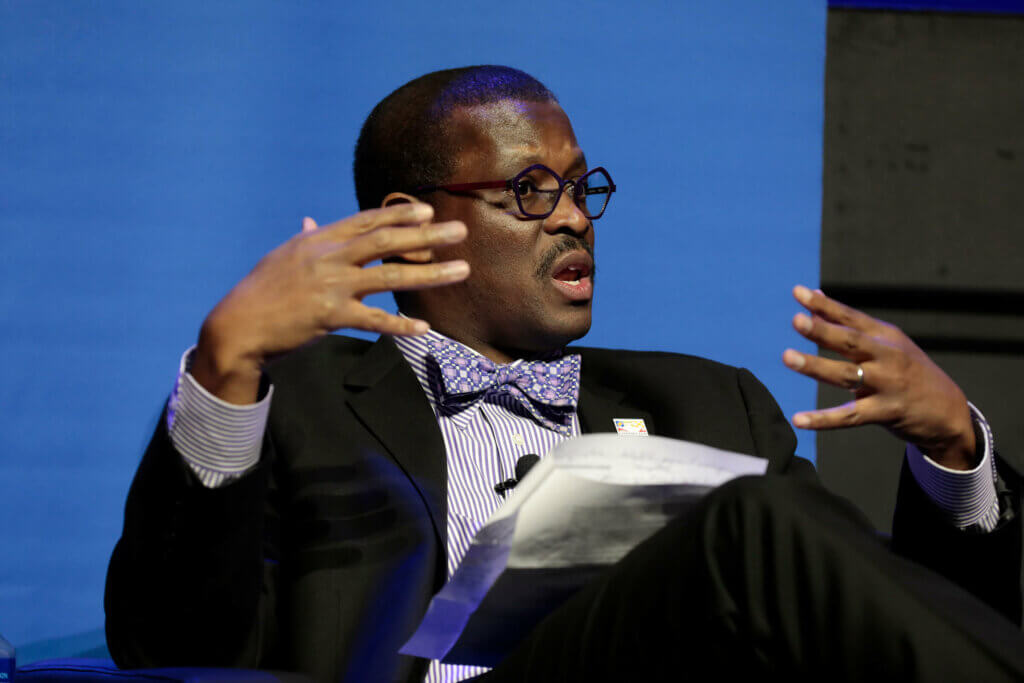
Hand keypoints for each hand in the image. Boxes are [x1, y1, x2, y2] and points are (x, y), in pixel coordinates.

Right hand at [192, 203, 469, 403]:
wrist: (236, 326)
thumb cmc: (260, 292)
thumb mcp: (283, 257)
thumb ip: (306, 237)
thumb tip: (312, 220)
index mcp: (318, 240)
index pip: (366, 221)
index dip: (400, 215)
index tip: (428, 211)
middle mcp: (328, 257)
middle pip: (386, 240)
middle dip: (427, 235)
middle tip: (460, 231)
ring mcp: (330, 286)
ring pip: (390, 277)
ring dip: (431, 274)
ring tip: (461, 270)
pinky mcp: (329, 316)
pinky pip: (374, 321)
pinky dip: (400, 324)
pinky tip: (424, 327)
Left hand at [782, 285, 977, 469]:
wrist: (949, 411)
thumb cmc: (908, 371)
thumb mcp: (885, 344)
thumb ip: (848, 326)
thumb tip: (813, 304)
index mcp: (884, 336)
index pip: (850, 317)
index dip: (824, 304)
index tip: (798, 292)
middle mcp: (887, 356)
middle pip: (850, 341)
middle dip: (823, 330)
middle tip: (796, 321)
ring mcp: (887, 384)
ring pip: (846, 375)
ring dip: (816, 366)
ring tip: (788, 358)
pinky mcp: (886, 412)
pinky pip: (849, 416)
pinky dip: (823, 419)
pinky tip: (798, 419)